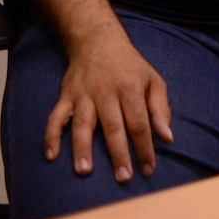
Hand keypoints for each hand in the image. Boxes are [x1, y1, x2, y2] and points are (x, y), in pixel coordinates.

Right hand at [44, 28, 173, 182]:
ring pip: (82, 124)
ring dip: (82, 148)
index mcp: (130, 88)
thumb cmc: (130, 66)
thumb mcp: (153, 80)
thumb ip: (160, 109)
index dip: (144, 148)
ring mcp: (83, 95)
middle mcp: (106, 92)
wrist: (98, 41)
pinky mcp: (66, 96)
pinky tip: (51, 155)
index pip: (139, 123)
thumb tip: (167, 138)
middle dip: (118, 154)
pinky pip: (55, 117)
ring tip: (84, 171)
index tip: (148, 169)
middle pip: (113, 127)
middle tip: (123, 177)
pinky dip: (51, 135)